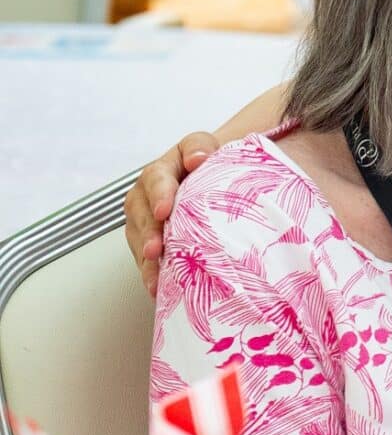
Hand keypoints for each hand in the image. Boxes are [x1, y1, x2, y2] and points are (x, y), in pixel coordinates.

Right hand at [123, 131, 220, 294]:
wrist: (209, 177)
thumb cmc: (209, 163)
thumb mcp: (206, 148)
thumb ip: (200, 147)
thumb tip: (197, 158)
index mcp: (162, 169)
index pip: (157, 178)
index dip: (160, 194)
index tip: (165, 210)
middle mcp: (146, 195)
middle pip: (142, 214)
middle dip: (149, 233)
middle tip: (156, 249)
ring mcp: (143, 219)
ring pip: (139, 239)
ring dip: (146, 259)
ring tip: (155, 277)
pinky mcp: (147, 240)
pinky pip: (144, 258)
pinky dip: (151, 273)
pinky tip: (157, 288)